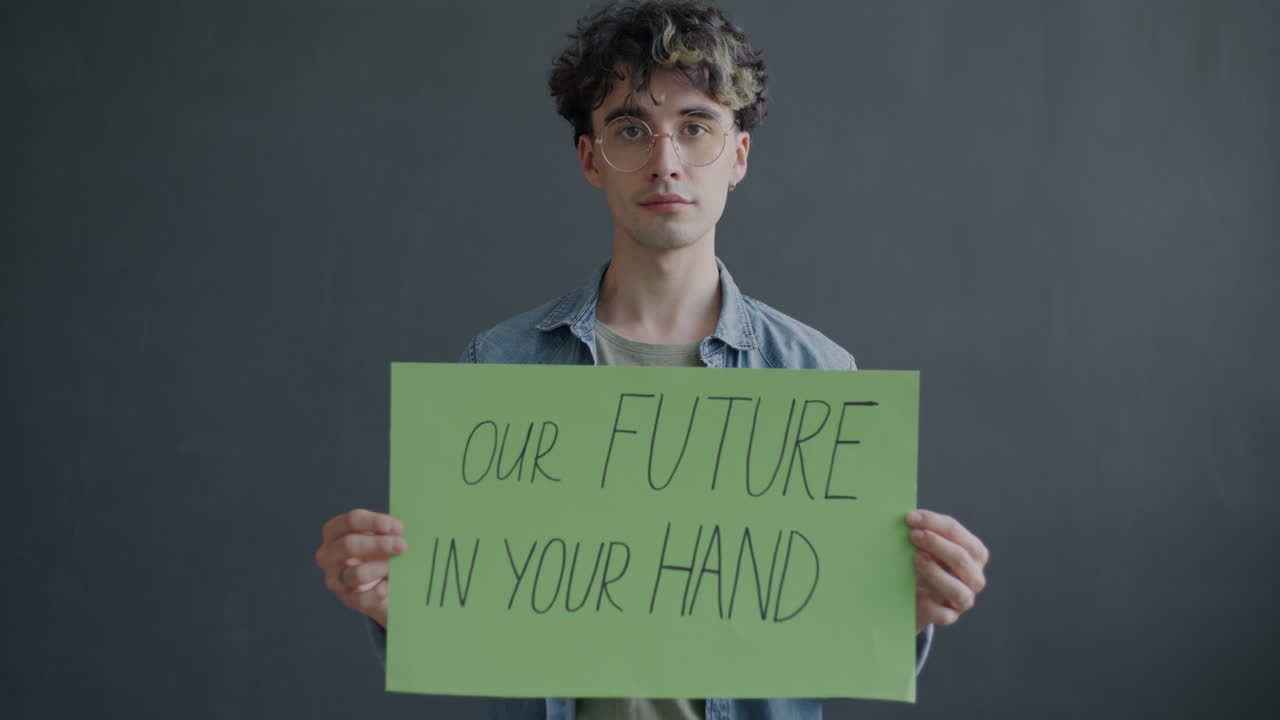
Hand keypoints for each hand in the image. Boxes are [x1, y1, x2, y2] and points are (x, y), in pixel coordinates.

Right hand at [314, 508, 407, 628]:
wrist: (386, 584)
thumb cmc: (382, 552)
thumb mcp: (381, 536)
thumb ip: (387, 530)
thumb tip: (401, 529)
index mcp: (335, 531)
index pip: (350, 520)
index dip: (375, 522)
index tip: (398, 528)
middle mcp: (328, 554)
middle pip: (348, 545)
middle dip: (378, 544)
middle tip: (402, 546)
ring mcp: (335, 579)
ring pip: (357, 574)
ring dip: (382, 568)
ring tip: (397, 567)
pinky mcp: (347, 599)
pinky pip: (363, 598)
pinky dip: (380, 592)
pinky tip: (389, 586)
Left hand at [907, 509, 988, 632]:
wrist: (922, 595)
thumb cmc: (929, 563)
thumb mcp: (932, 546)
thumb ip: (926, 531)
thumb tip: (908, 518)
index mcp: (974, 553)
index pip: (958, 533)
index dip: (934, 523)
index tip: (911, 518)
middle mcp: (974, 576)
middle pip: (961, 559)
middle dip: (935, 544)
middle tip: (913, 536)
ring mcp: (965, 599)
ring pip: (957, 590)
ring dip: (935, 573)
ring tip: (916, 559)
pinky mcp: (951, 616)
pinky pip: (944, 615)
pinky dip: (931, 605)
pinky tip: (917, 592)